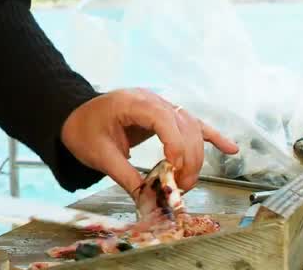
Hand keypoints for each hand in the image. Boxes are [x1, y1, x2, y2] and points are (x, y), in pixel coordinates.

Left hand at [60, 89, 238, 195]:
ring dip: (195, 155)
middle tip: (180, 187)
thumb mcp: (99, 155)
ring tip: (187, 182)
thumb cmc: (83, 130)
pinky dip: (211, 137)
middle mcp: (151, 100)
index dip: (175, 144)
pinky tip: (230, 148)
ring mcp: (160, 106)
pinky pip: (192, 125)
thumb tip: (150, 202)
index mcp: (132, 102)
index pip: (163, 118)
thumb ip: (126, 177)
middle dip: (187, 158)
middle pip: (183, 125)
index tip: (174, 169)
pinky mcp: (164, 117)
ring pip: (191, 127)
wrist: (73, 116)